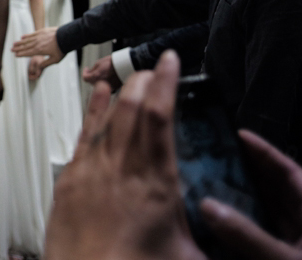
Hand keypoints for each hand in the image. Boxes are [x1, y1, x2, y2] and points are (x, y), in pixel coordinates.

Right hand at [12, 27, 63, 80]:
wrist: (66, 37)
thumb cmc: (62, 49)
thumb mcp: (55, 60)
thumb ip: (46, 64)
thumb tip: (39, 68)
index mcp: (39, 51)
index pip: (27, 53)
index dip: (21, 54)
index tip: (16, 55)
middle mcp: (37, 43)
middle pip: (25, 46)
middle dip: (18, 48)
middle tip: (11, 50)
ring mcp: (39, 37)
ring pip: (27, 40)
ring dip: (20, 42)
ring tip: (14, 44)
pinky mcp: (41, 31)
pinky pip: (32, 34)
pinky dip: (26, 36)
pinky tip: (22, 37)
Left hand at [46, 51, 204, 259]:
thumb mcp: (188, 258)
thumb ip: (209, 236)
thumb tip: (232, 232)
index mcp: (155, 184)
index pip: (161, 118)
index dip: (166, 83)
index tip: (170, 62)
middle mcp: (122, 169)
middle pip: (132, 108)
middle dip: (144, 82)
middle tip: (154, 68)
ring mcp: (92, 172)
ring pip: (107, 117)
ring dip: (120, 93)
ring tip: (130, 77)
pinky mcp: (70, 181)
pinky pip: (83, 135)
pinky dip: (91, 112)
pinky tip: (95, 97)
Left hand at [82, 56, 120, 89]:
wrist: (126, 65)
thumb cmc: (112, 63)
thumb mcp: (99, 63)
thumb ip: (92, 70)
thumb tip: (89, 73)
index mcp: (96, 77)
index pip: (85, 78)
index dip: (84, 73)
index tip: (86, 69)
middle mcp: (101, 84)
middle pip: (92, 82)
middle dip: (91, 76)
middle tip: (94, 69)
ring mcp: (107, 87)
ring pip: (99, 84)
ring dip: (98, 79)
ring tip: (103, 71)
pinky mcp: (114, 88)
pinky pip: (106, 86)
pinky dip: (105, 81)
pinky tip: (108, 75)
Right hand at [200, 130, 301, 259]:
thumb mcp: (282, 259)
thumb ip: (247, 234)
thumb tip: (206, 204)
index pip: (293, 173)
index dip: (266, 152)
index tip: (239, 135)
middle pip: (276, 189)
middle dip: (247, 171)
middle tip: (218, 153)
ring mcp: (294, 244)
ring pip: (264, 211)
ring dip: (239, 196)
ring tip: (211, 178)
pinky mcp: (277, 257)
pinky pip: (255, 233)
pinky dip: (237, 223)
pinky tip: (216, 215)